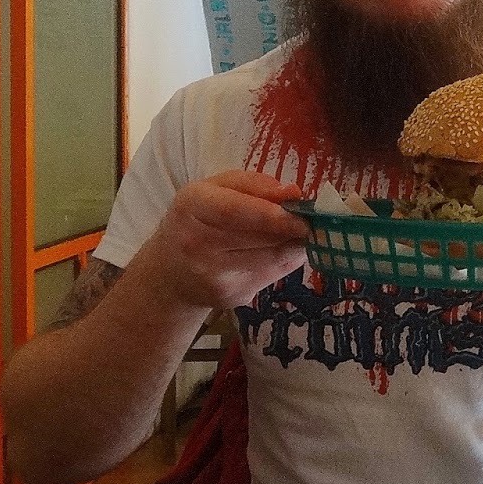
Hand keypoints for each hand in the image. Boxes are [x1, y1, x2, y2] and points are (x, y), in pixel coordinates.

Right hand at [135, 170, 308, 310]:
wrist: (169, 274)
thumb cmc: (197, 220)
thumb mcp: (214, 189)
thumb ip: (253, 185)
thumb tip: (293, 193)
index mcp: (191, 206)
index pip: (234, 210)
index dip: (272, 214)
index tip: (303, 215)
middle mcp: (197, 244)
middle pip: (259, 236)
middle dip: (292, 228)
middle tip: (313, 220)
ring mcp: (213, 276)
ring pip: (272, 258)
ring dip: (293, 245)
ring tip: (298, 232)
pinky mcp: (231, 297)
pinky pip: (272, 275)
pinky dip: (285, 261)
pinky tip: (279, 252)